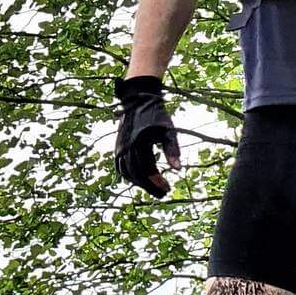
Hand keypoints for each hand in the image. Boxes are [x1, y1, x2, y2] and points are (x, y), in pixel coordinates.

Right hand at [113, 75, 180, 196]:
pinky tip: (140, 180)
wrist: (138, 101)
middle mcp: (127, 146)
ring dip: (140, 183)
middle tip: (163, 193)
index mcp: (140, 142)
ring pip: (127, 172)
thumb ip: (172, 151)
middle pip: (137, 174)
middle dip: (150, 186)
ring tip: (153, 188)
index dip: (157, 182)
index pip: (148, 169)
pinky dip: (129, 176)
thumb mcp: (169, 131)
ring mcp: (120, 147)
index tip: (168, 189)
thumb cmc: (157, 115)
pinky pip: (120, 167)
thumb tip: (177, 170)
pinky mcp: (118, 147)